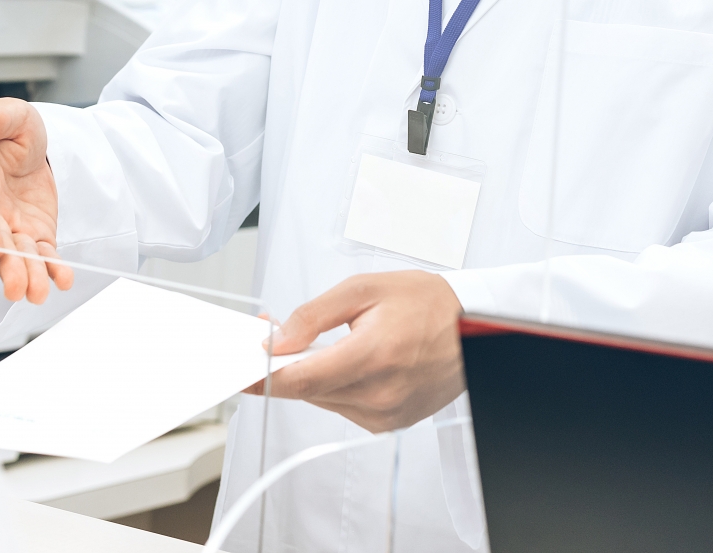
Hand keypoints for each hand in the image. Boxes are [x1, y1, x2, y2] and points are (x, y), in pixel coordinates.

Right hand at [0, 98, 75, 304]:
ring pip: (18, 254)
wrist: (36, 145)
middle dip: (6, 264)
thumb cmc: (13, 130)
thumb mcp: (13, 115)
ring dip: (27, 274)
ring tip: (38, 294)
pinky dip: (52, 267)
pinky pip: (43, 254)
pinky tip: (63, 280)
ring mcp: (12, 225)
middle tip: (16, 287)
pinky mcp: (35, 234)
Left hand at [249, 271, 465, 431]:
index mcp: (372, 356)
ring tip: (332, 343)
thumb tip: (278, 340)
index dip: (263, 378)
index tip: (239, 373)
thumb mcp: (364, 289)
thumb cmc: (428, 303)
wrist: (474, 328)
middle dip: (287, 365)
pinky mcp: (391, 423)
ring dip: (314, 375)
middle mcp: (380, 394)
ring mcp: (386, 414)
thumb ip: (314, 315)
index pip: (301, 380)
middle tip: (279, 336)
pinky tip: (352, 361)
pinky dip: (337, 386)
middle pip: (308, 391)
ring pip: (324, 400)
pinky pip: (345, 407)